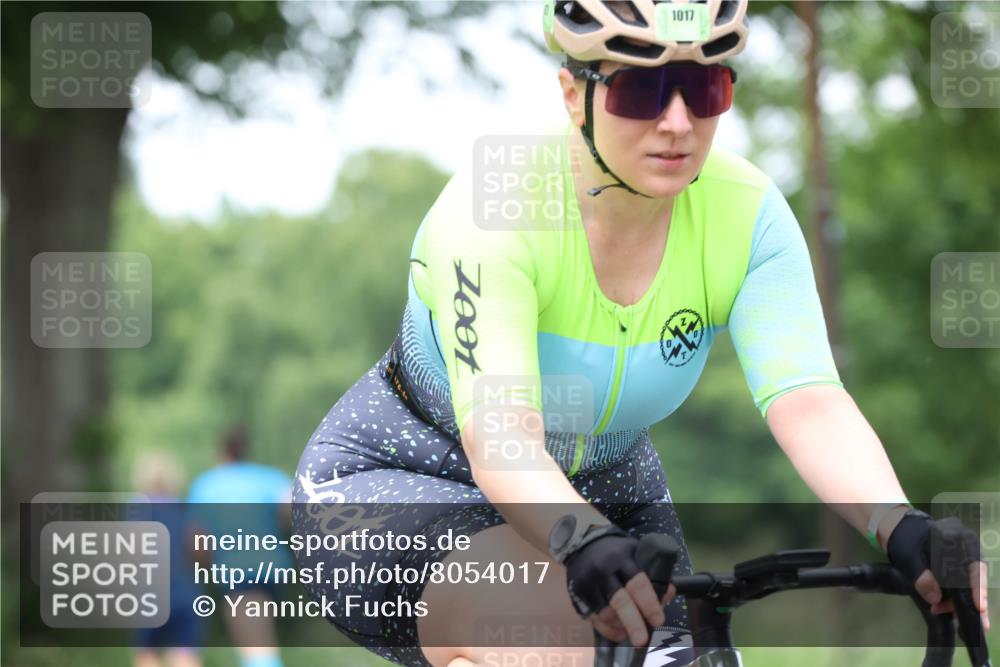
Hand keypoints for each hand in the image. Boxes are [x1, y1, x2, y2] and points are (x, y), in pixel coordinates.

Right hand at [563, 533, 672, 645]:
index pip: (637, 583)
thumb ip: (652, 572)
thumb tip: (666, 595)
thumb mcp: (636, 551)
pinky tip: (619, 633)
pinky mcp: (577, 594)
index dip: (649, 604)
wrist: (582, 542)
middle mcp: (602, 570)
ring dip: (621, 627)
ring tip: (633, 634)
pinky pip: (593, 618)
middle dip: (633, 623)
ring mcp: (587, 583)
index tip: (658, 620)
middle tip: (642, 641)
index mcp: (621, 558)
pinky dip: (608, 630)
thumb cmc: (616, 550)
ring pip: (605, 613)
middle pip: (619, 601)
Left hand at [887, 512, 989, 632]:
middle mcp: (968, 549)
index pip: (975, 565)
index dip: (978, 587)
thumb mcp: (909, 556)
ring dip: (957, 601)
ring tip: (938, 609)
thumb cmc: (906, 539)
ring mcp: (964, 560)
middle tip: (976, 623)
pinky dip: (951, 598)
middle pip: (976, 578)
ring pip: (968, 585)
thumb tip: (936, 599)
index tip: (979, 606)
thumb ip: (921, 576)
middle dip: (972, 601)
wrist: (899, 532)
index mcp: (960, 539)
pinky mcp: (957, 570)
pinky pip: (960, 586)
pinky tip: (940, 606)